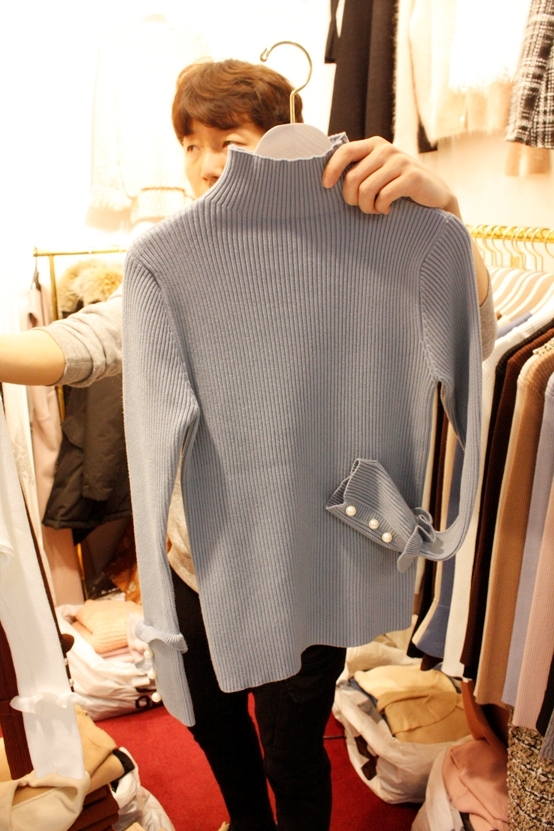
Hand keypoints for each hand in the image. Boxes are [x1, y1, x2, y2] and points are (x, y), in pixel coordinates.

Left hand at [322, 136, 459, 217]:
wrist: (435, 196)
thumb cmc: (398, 188)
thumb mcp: (377, 174)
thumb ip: (359, 170)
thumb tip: (326, 179)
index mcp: (374, 145)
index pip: (345, 151)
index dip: (332, 169)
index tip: (326, 186)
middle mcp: (386, 149)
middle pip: (353, 178)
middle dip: (352, 199)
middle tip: (362, 206)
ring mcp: (401, 161)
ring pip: (366, 190)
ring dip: (367, 207)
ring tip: (376, 209)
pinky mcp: (413, 176)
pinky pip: (384, 197)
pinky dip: (382, 208)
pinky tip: (387, 209)